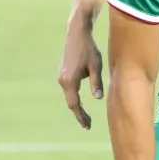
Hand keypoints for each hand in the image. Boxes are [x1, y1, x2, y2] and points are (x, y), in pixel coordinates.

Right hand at [58, 6, 103, 128]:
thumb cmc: (89, 48)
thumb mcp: (96, 66)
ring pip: (69, 96)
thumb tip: (97, 98)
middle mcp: (62, 80)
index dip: (81, 116)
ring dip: (77, 106)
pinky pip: (69, 89)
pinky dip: (74, 97)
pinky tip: (81, 103)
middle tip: (88, 125)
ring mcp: (61, 76)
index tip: (88, 126)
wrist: (77, 33)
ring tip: (86, 117)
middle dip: (79, 114)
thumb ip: (96, 82)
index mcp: (69, 81)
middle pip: (71, 102)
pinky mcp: (63, 72)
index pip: (75, 104)